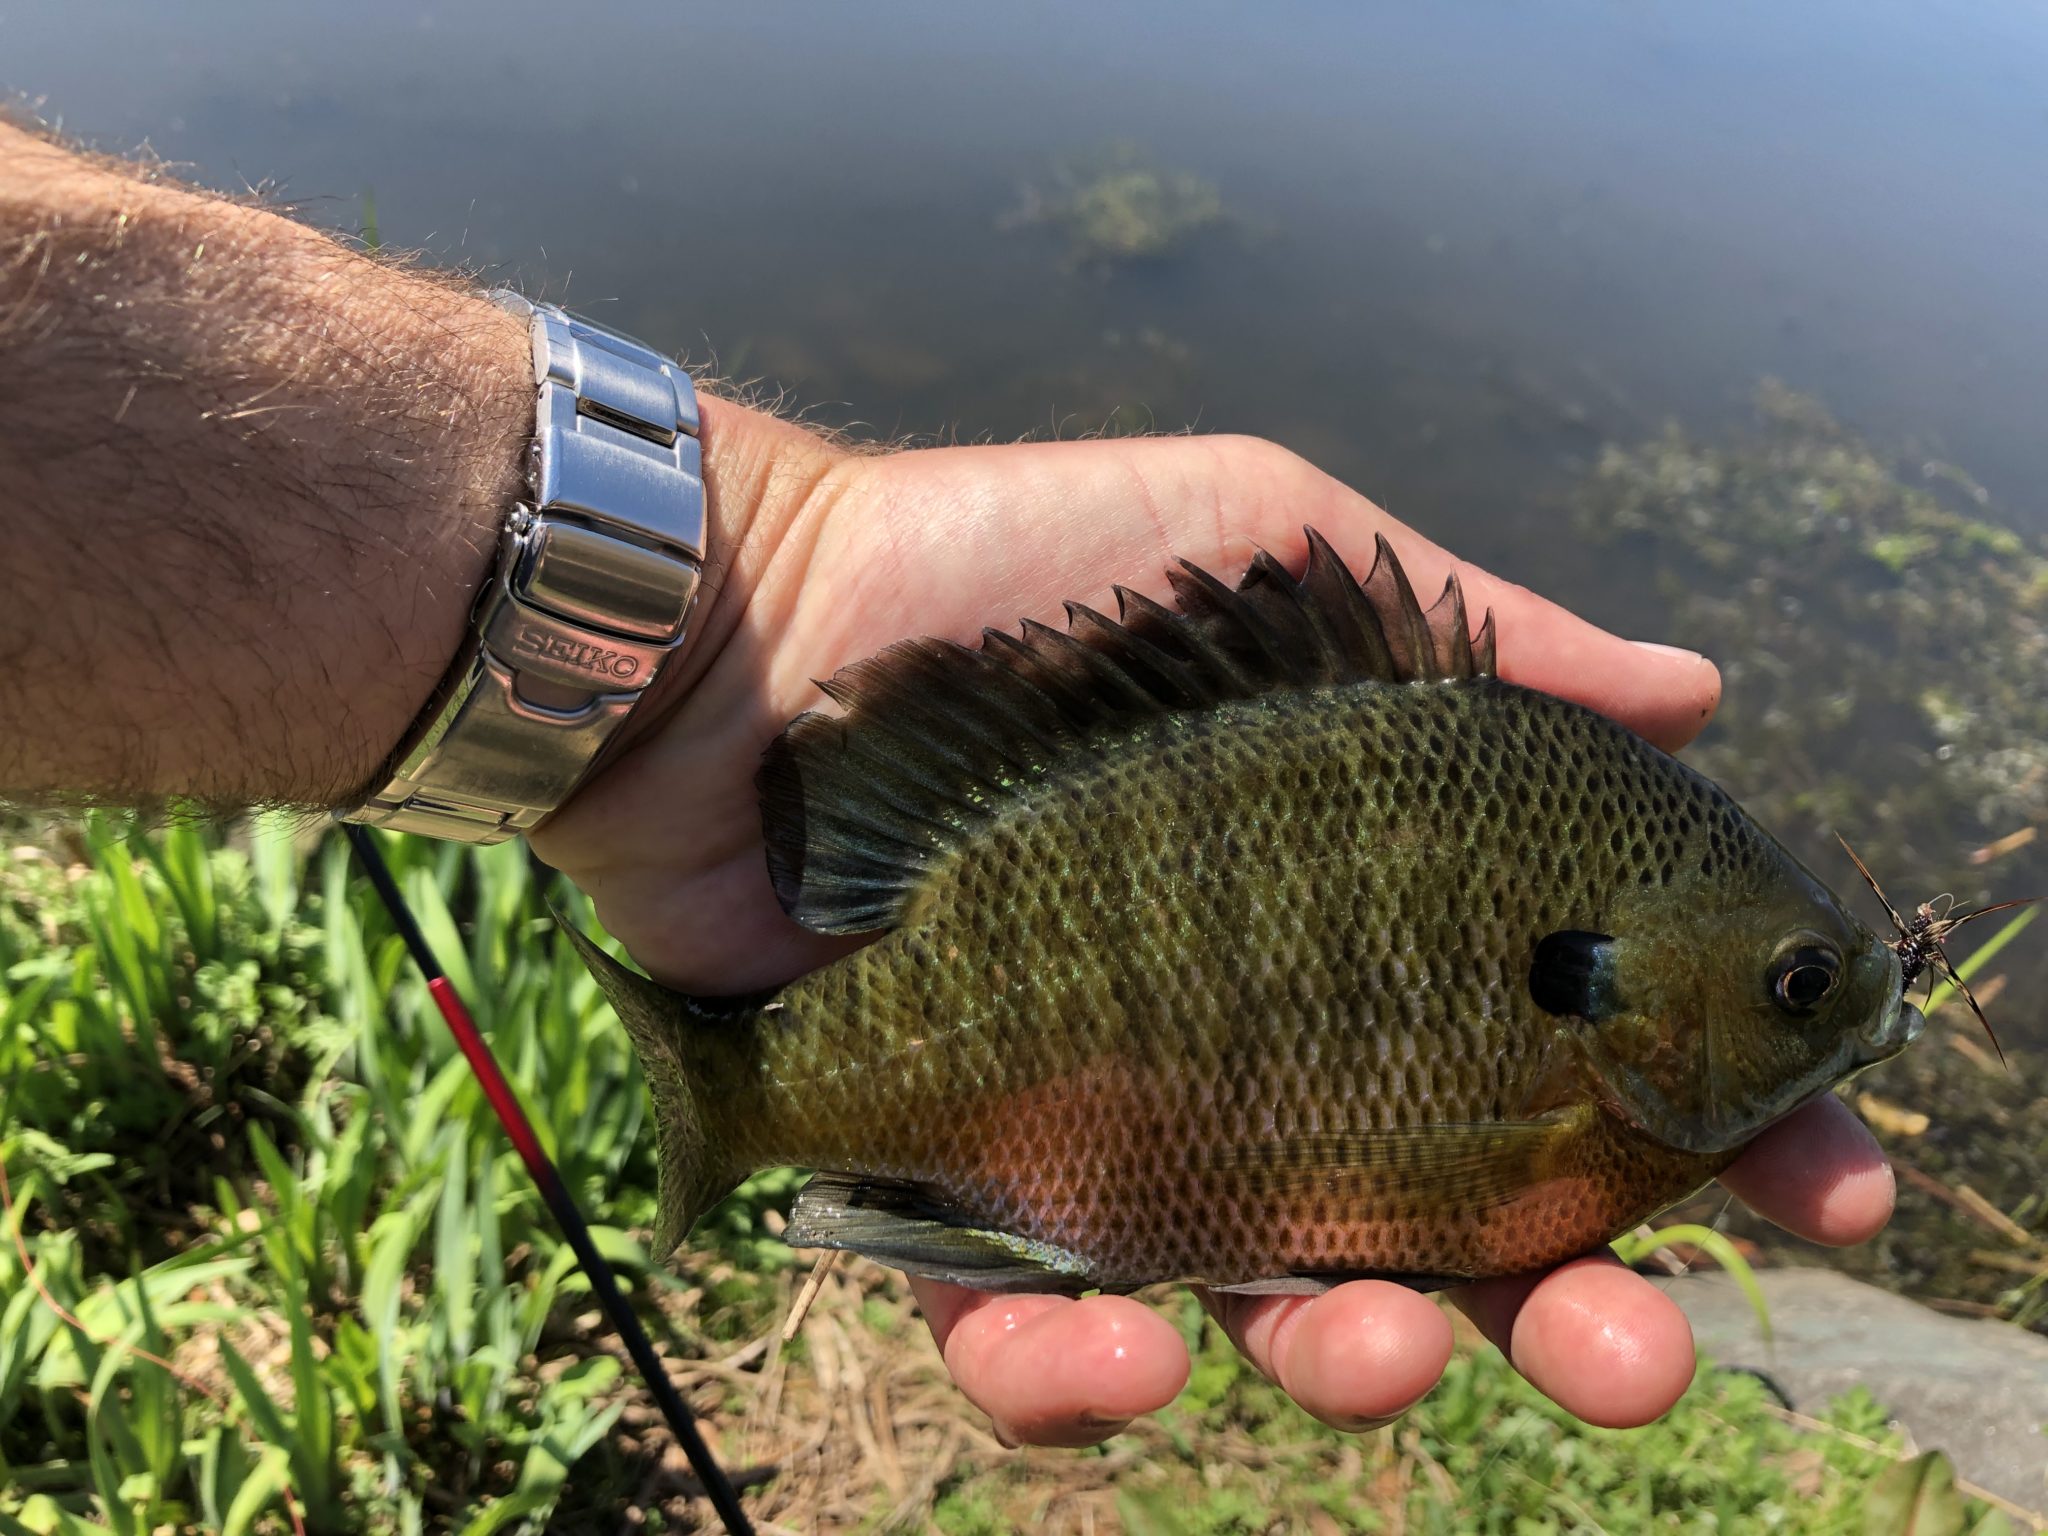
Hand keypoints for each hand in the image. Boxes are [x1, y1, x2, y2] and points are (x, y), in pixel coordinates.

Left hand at [533, 427, 1893, 1443]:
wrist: (746, 628)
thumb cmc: (1012, 574)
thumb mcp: (1262, 550)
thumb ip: (1470, 632)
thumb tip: (1696, 691)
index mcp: (1348, 922)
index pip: (1559, 1053)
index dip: (1703, 1137)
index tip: (1820, 1195)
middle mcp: (1247, 1042)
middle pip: (1444, 1228)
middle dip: (1570, 1314)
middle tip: (1639, 1354)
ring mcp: (1102, 1122)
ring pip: (1255, 1312)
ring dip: (1353, 1364)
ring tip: (1390, 1350)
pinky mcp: (947, 1178)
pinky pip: (1026, 1329)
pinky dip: (1076, 1370)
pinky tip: (1117, 1348)